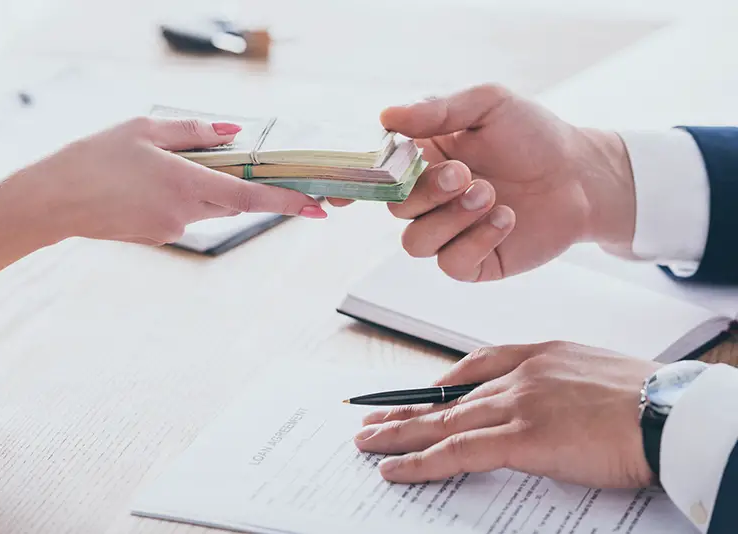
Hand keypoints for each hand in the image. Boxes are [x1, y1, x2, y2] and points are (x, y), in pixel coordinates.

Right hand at [10, 116, 326, 244]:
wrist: (53, 200)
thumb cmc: (95, 158)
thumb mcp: (145, 129)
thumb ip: (195, 132)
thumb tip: (235, 134)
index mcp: (186, 183)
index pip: (251, 196)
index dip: (287, 202)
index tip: (317, 209)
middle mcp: (186, 213)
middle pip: (233, 199)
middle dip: (237, 182)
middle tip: (218, 161)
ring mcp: (173, 230)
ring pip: (208, 206)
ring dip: (203, 186)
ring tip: (159, 168)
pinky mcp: (159, 237)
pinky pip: (185, 215)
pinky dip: (180, 198)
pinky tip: (145, 185)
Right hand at [332, 84, 635, 281]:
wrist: (582, 175)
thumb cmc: (534, 135)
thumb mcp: (489, 104)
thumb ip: (437, 110)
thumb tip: (385, 117)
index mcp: (423, 162)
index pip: (376, 177)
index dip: (352, 186)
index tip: (339, 194)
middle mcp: (429, 201)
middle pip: (395, 211)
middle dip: (428, 193)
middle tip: (468, 174)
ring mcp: (449, 234)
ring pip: (415, 243)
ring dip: (452, 218)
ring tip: (492, 195)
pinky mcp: (473, 263)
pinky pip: (451, 264)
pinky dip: (477, 240)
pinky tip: (507, 219)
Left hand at [354, 342, 658, 488]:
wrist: (668, 410)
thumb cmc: (641, 396)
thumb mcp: (591, 372)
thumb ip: (554, 382)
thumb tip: (539, 405)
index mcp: (537, 354)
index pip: (472, 366)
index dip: (437, 383)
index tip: (417, 392)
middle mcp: (518, 375)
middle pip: (447, 396)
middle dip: (405, 409)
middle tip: (371, 417)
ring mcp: (516, 404)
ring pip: (442, 421)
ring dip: (399, 434)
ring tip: (367, 442)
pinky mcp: (521, 438)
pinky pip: (457, 451)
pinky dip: (420, 461)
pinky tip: (394, 468)